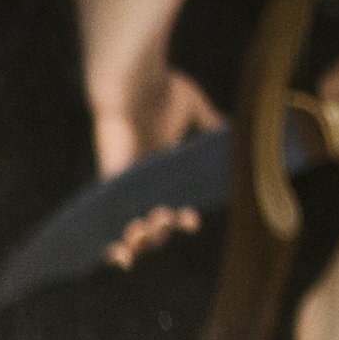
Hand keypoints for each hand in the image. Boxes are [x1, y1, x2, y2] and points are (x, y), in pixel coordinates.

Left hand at [91, 64, 222, 264]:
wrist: (134, 83)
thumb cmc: (160, 89)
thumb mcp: (192, 107)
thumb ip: (208, 121)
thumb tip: (230, 129)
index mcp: (159, 168)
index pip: (170, 206)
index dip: (181, 221)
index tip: (194, 220)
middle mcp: (140, 180)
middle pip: (152, 224)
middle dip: (166, 232)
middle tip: (179, 220)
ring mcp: (123, 184)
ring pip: (132, 229)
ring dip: (146, 240)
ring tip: (155, 226)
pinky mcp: (109, 183)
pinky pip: (108, 221)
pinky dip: (117, 243)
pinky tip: (124, 256)